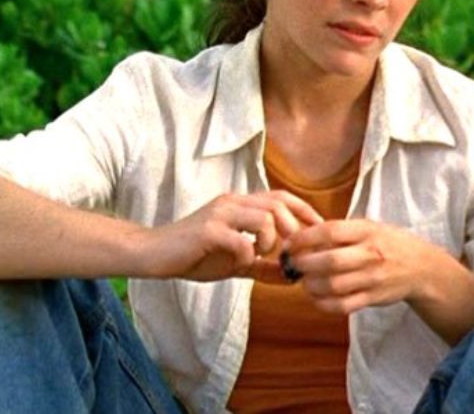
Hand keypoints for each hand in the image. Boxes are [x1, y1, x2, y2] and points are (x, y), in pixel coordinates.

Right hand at [136, 191, 323, 281]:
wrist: (154, 255)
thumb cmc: (194, 255)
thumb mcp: (235, 261)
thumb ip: (263, 266)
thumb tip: (292, 277)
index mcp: (241, 205)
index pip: (282, 197)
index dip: (305, 211)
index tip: (320, 231)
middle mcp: (233, 203)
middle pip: (278, 204)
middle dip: (293, 229)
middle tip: (289, 252)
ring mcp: (220, 214)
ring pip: (264, 218)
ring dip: (271, 241)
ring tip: (260, 256)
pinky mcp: (207, 231)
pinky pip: (241, 240)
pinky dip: (247, 255)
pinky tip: (238, 264)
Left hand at [285, 219, 451, 314]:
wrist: (422, 267)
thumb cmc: (389, 244)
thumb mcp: (371, 228)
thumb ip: (342, 232)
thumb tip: (303, 237)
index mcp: (368, 231)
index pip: (330, 231)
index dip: (304, 238)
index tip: (290, 244)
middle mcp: (371, 254)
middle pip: (329, 261)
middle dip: (304, 264)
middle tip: (293, 264)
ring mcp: (372, 278)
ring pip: (333, 286)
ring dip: (311, 285)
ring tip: (305, 281)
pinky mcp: (373, 298)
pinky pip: (342, 306)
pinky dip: (323, 304)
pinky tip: (316, 297)